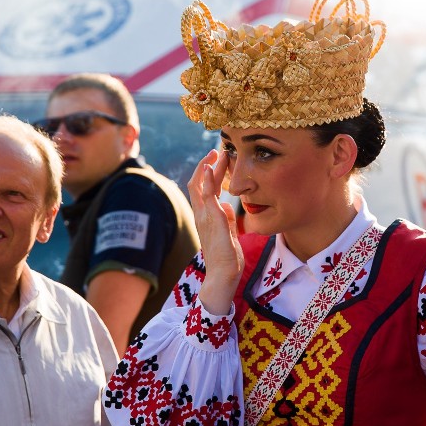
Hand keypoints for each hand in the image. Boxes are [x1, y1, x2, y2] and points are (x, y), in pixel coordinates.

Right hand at [187, 149, 243, 314]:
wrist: (223, 275)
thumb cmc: (226, 257)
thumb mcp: (228, 232)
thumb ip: (225, 219)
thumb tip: (226, 206)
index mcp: (205, 216)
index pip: (203, 189)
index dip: (208, 172)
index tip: (218, 160)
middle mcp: (201, 214)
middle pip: (197, 182)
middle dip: (206, 165)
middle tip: (217, 151)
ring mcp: (205, 216)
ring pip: (200, 184)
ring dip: (207, 166)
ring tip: (217, 153)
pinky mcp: (212, 219)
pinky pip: (207, 195)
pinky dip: (208, 179)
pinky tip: (211, 167)